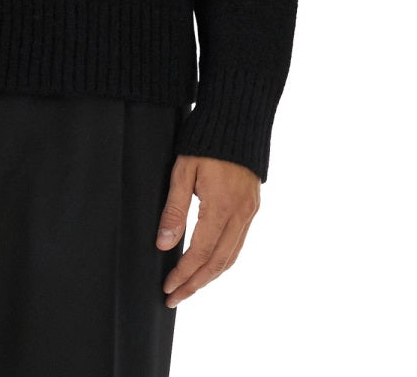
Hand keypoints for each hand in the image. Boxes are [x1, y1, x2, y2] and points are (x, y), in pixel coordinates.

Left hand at [155, 154, 259, 307]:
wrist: (238, 120)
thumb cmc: (205, 142)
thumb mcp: (183, 172)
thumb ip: (174, 210)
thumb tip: (164, 245)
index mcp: (221, 208)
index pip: (200, 253)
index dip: (183, 274)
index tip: (168, 287)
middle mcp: (240, 215)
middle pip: (217, 263)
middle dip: (195, 284)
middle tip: (175, 297)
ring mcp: (249, 212)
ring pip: (231, 256)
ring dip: (210, 276)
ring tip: (190, 287)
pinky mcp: (252, 207)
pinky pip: (238, 243)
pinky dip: (223, 260)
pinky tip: (210, 264)